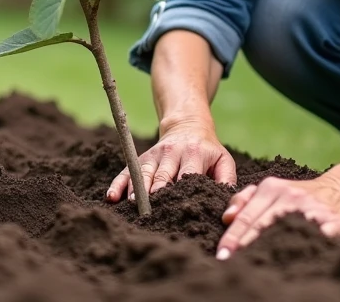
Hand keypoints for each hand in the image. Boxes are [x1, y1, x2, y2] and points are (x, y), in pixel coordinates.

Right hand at [106, 120, 236, 200]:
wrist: (188, 125)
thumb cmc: (208, 150)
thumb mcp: (223, 160)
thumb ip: (227, 180)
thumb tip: (228, 204)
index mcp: (194, 154)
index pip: (186, 175)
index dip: (180, 191)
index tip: (176, 208)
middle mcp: (172, 153)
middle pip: (162, 175)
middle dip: (156, 193)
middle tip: (151, 213)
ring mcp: (155, 154)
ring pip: (143, 172)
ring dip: (137, 189)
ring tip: (133, 205)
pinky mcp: (143, 157)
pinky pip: (127, 170)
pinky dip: (118, 183)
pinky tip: (111, 197)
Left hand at [215, 174, 339, 259]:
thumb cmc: (301, 196)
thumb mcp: (273, 190)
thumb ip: (247, 200)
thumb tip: (227, 216)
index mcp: (271, 188)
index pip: (247, 215)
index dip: (233, 237)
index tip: (222, 255)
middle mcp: (289, 196)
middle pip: (261, 223)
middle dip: (244, 244)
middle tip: (230, 262)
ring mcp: (311, 208)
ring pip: (285, 229)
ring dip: (268, 246)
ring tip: (254, 263)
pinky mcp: (333, 221)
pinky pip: (317, 234)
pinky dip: (306, 243)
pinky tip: (293, 258)